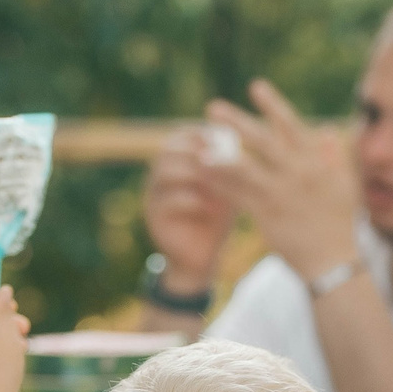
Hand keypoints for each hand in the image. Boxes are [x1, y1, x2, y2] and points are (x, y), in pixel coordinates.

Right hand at [143, 128, 236, 293]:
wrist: (202, 257)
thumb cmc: (216, 218)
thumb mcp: (226, 188)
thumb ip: (228, 166)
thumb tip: (238, 138)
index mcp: (175, 163)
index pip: (181, 135)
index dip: (201, 134)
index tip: (225, 140)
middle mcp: (159, 176)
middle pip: (167, 148)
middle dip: (195, 150)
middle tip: (218, 158)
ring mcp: (153, 196)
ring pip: (164, 172)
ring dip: (193, 173)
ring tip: (216, 182)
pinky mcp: (154, 218)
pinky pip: (168, 201)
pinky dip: (192, 201)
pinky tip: (212, 208)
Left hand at [206, 79, 360, 281]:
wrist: (333, 263)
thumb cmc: (340, 224)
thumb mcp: (345, 185)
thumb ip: (333, 155)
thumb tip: (324, 129)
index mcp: (316, 163)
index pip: (291, 126)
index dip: (273, 104)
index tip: (255, 86)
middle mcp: (296, 174)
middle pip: (262, 141)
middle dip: (236, 122)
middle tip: (212, 107)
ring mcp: (280, 195)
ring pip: (244, 167)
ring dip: (219, 153)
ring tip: (198, 145)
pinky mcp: (266, 216)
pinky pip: (237, 196)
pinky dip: (220, 185)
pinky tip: (203, 175)